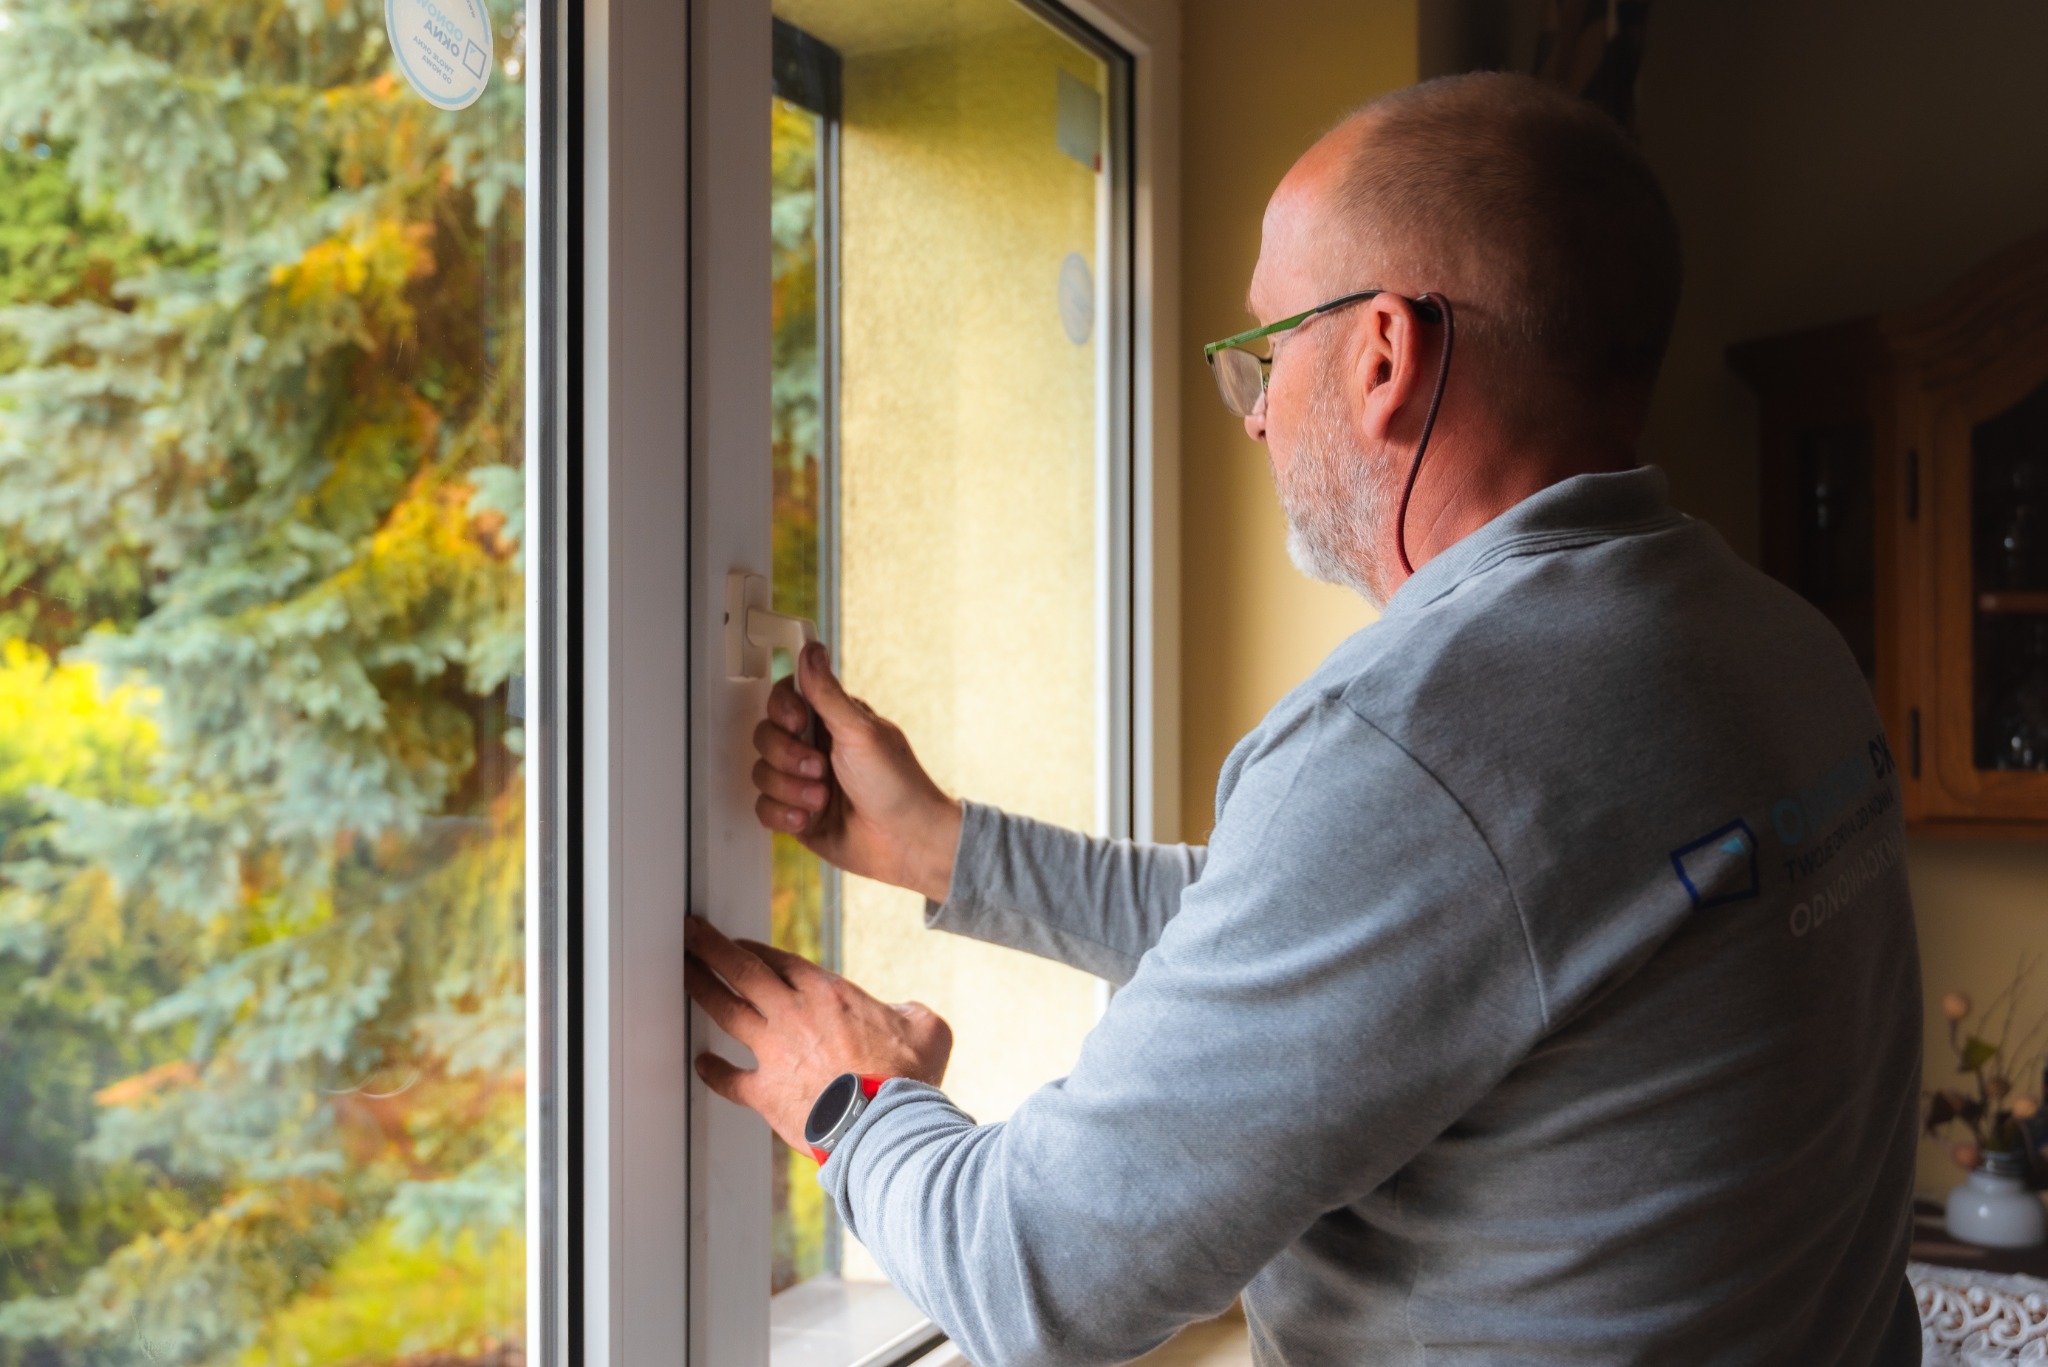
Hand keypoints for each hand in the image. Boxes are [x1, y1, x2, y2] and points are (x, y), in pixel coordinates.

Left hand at [684, 915, 952, 1149]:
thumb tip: (910, 1014)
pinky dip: (713, 1071)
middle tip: (690, 933)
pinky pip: (729, 1079)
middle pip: (742, 971)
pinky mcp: (765, 1092)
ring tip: (682, 973)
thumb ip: (912, 1013)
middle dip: (711, 948)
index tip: (737, 944)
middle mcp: (792, 1014)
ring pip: (726, 1010)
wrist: (883, 1124)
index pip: (780, 960)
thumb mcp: (927, 1028)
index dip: (754, 949)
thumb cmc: (906, 1077)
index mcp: (828, 994)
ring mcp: (773, 1052)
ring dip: (700, 988)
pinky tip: (700, 1063)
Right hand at [753, 643, 963, 902]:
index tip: (798, 723)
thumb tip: (811, 649)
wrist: (907, 843)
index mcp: (831, 720)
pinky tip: (808, 818)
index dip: (783, 711)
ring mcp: (803, 782)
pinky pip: (764, 808)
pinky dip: (784, 814)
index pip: (784, 699)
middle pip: (766, 736)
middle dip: (788, 757)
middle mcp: (814, 747)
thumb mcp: (861, 732)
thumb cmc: (897, 785)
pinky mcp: (797, 814)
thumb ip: (827, 693)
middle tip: (819, 769)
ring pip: (762, 774)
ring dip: (790, 789)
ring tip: (822, 799)